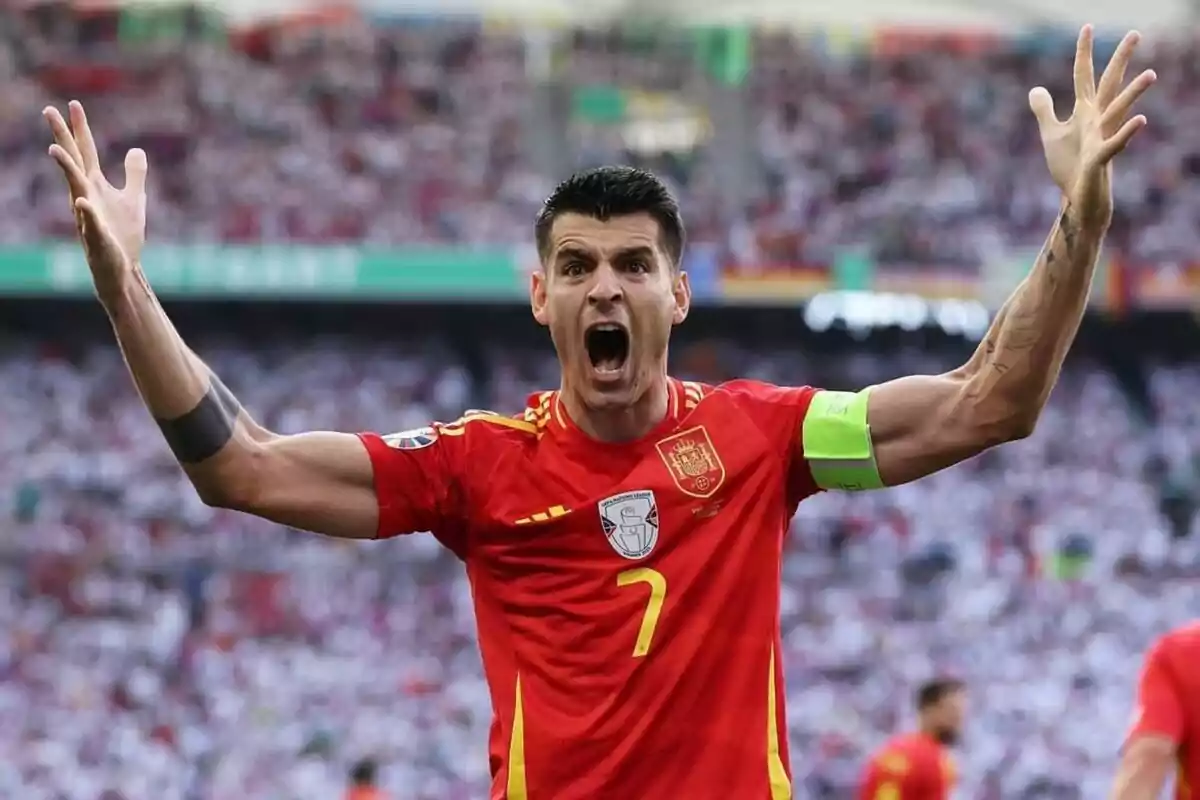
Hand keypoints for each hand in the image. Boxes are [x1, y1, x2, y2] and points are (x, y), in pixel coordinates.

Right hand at [44, 100, 147, 301]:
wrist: (122, 268)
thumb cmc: (123, 234)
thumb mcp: (134, 199)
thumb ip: (134, 174)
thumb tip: (137, 149)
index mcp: (95, 185)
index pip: (85, 151)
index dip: (80, 128)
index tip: (73, 104)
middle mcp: (87, 195)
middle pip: (73, 161)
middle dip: (62, 137)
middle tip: (48, 110)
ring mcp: (88, 215)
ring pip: (74, 188)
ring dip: (66, 169)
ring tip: (54, 149)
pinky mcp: (97, 236)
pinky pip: (90, 223)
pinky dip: (86, 212)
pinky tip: (82, 201)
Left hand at [1028, 26, 1155, 228]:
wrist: (1079, 198)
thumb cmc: (1070, 166)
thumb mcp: (1051, 134)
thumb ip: (1044, 110)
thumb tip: (1036, 88)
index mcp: (1085, 112)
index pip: (1083, 76)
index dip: (1083, 53)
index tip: (1087, 27)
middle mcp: (1097, 120)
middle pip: (1109, 84)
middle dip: (1120, 60)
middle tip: (1136, 33)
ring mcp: (1101, 138)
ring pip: (1118, 111)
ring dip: (1134, 94)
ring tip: (1152, 74)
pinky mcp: (1100, 159)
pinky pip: (1115, 144)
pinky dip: (1126, 133)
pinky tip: (1141, 120)